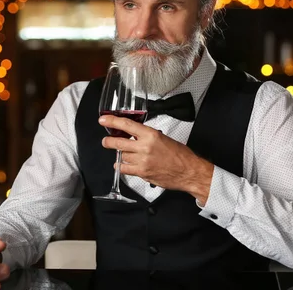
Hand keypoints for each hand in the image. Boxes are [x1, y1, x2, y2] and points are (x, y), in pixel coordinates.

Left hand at [98, 115, 213, 203]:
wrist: (189, 171)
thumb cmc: (180, 155)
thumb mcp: (163, 138)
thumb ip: (147, 136)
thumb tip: (132, 135)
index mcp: (151, 135)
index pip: (127, 125)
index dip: (112, 121)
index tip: (103, 120)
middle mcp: (144, 147)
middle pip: (119, 142)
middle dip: (108, 141)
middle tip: (105, 141)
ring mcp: (142, 161)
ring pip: (122, 156)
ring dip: (122, 155)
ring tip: (126, 154)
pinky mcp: (142, 173)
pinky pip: (124, 169)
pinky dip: (121, 166)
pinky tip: (122, 164)